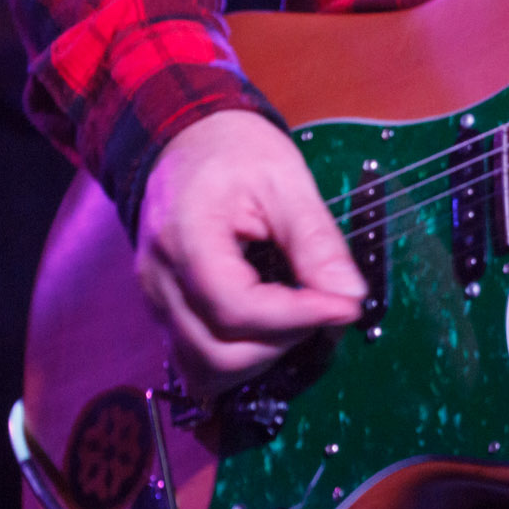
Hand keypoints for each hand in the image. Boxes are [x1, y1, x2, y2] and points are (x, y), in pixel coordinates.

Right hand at [136, 109, 365, 396]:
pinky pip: (197, 360)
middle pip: (218, 352)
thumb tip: (351, 295)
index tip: (345, 307)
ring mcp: (157, 301)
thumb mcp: (286, 180)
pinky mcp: (166, 311)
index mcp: (185, 238)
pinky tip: (271, 333)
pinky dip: (239, 360)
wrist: (186, 139)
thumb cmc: (234, 151)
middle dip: (283, 343)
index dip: (297, 317)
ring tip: (300, 319)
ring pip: (205, 369)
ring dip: (263, 358)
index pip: (235, 306)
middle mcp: (160, 280)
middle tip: (325, 310)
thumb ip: (316, 241)